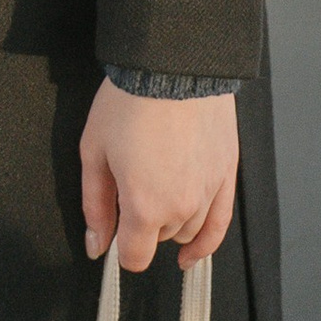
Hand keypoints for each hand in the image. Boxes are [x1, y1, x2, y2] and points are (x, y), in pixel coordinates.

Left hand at [80, 79, 238, 273]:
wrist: (172, 65)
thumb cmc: (129, 102)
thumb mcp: (94, 151)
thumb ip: (96, 205)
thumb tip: (96, 245)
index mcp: (145, 206)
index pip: (135, 256)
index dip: (121, 247)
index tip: (115, 230)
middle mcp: (181, 207)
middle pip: (159, 237)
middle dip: (142, 220)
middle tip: (131, 182)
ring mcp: (208, 193)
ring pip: (187, 230)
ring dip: (170, 220)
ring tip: (157, 187)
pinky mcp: (226, 175)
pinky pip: (219, 224)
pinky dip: (206, 242)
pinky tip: (192, 253)